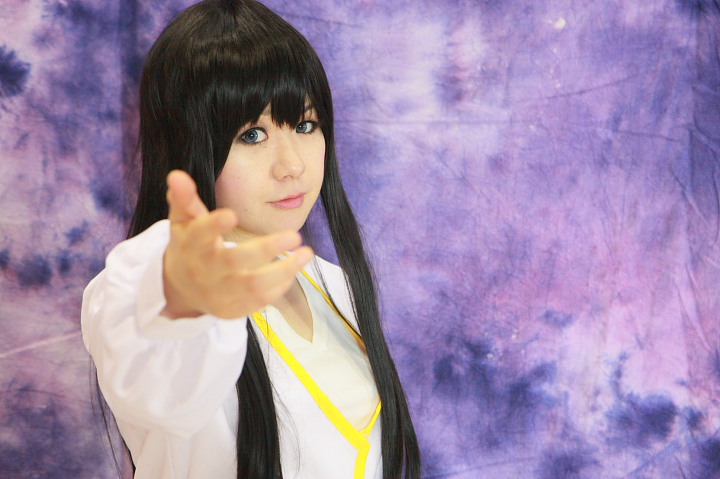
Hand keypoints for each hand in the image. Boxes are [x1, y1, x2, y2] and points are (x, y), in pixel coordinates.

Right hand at [162, 170, 312, 318]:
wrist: (181, 288)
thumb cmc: (190, 245)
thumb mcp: (183, 221)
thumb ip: (184, 198)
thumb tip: (177, 175)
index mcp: (192, 245)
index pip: (200, 234)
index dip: (213, 225)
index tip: (232, 215)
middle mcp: (204, 271)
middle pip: (234, 261)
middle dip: (266, 249)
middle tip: (294, 235)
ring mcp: (218, 293)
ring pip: (253, 286)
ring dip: (284, 270)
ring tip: (307, 253)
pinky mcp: (232, 309)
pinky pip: (259, 301)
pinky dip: (280, 286)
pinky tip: (294, 269)